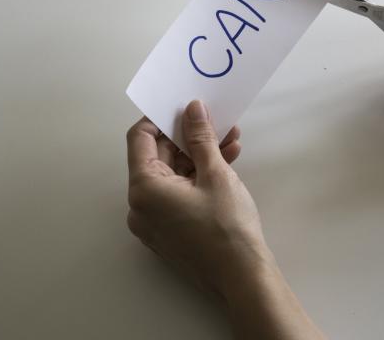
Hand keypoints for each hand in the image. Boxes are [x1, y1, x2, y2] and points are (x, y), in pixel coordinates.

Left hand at [126, 99, 267, 295]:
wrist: (242, 277)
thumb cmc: (227, 226)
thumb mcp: (215, 173)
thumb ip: (200, 137)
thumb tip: (192, 109)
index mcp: (144, 189)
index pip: (140, 138)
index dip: (161, 118)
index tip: (183, 107)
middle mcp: (141, 205)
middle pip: (158, 156)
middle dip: (188, 136)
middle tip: (215, 120)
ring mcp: (155, 220)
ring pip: (173, 174)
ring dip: (199, 155)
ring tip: (230, 139)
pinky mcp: (170, 229)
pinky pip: (178, 193)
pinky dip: (198, 176)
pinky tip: (226, 161)